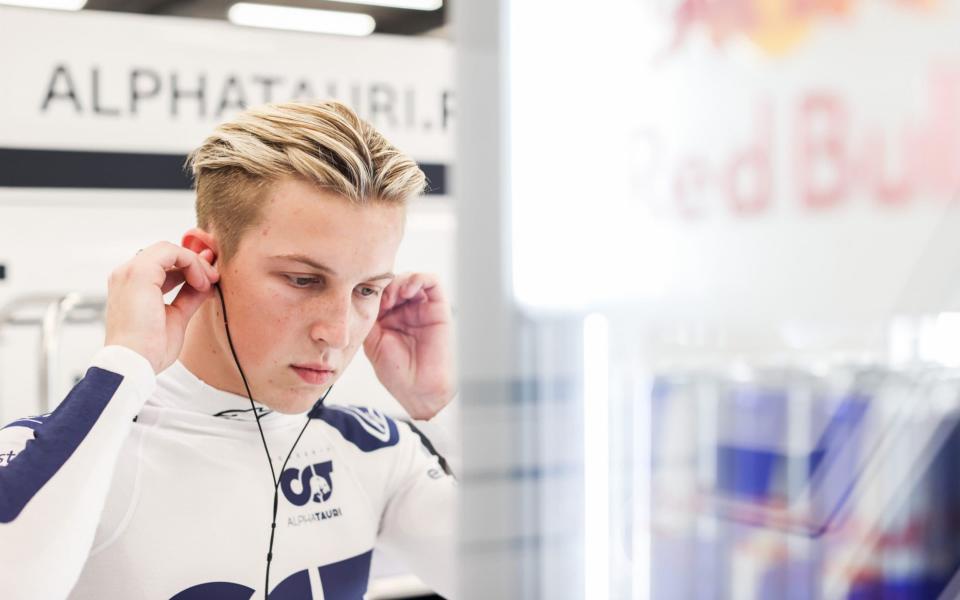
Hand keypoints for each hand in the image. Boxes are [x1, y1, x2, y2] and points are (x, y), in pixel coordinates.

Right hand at [104, 242, 218, 372]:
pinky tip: (200, 283)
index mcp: (132, 286)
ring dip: (195, 263)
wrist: (133, 364)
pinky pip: (170, 252)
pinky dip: (191, 263)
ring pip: (169, 249)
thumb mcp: (176, 317)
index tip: (210, 277)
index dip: (189, 266)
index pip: (162, 265)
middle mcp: (127, 275)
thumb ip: (188, 297)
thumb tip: (205, 285)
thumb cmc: (150, 349)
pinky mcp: (139, 273)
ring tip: (209, 283)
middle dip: (195, 262)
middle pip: (166, 254)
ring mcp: (130, 272)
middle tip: (214, 279)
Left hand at [363, 273, 454, 419]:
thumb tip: (363, 294)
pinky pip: (432, 282)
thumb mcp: (372, 340)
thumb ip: (369, 316)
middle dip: (385, 285)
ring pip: (412, 278)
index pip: (381, 290)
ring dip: (399, 281)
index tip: (364, 298)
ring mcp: (423, 308)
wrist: (418, 389)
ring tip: (391, 297)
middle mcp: (407, 310)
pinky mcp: (439, 308)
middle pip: (396, 281)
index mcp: (390, 317)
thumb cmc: (397, 372)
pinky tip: (406, 291)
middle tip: (378, 297)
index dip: (372, 289)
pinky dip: (418, 279)